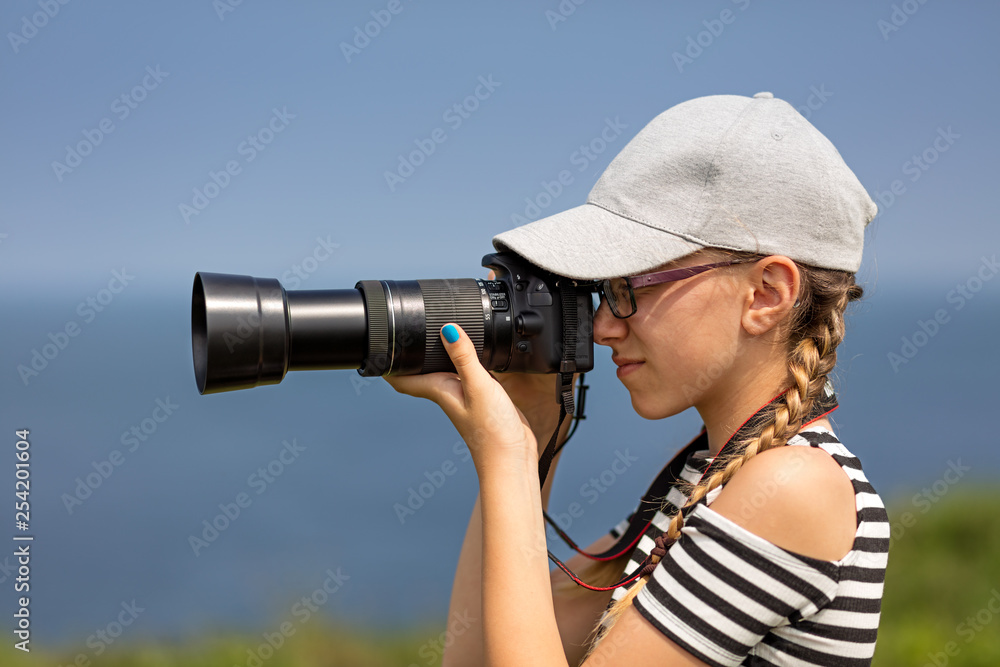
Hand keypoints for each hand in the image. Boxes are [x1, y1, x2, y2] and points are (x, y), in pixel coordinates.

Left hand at [383, 323, 537, 470]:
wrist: (511, 457)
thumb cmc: (491, 431)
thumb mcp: (478, 386)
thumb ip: (464, 357)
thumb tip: (447, 329)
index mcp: (439, 390)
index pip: (403, 378)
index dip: (387, 364)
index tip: (378, 347)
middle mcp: (448, 393)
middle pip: (422, 372)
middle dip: (412, 356)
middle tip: (403, 336)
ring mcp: (465, 396)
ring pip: (445, 372)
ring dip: (439, 357)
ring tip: (434, 339)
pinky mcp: (483, 398)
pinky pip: (469, 375)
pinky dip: (467, 363)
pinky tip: (476, 356)